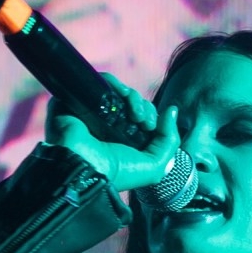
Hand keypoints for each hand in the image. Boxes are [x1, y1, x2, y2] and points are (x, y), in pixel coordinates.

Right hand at [44, 75, 184, 196]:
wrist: (83, 168)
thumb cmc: (117, 172)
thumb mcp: (154, 166)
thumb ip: (170, 140)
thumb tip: (172, 110)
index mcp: (122, 141)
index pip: (141, 117)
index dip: (151, 117)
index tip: (152, 127)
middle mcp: (107, 125)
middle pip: (133, 103)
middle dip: (145, 109)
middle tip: (144, 122)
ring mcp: (93, 111)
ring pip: (119, 91)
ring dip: (134, 98)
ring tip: (135, 114)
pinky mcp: (79, 99)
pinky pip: (101, 80)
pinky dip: (116, 83)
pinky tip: (123, 97)